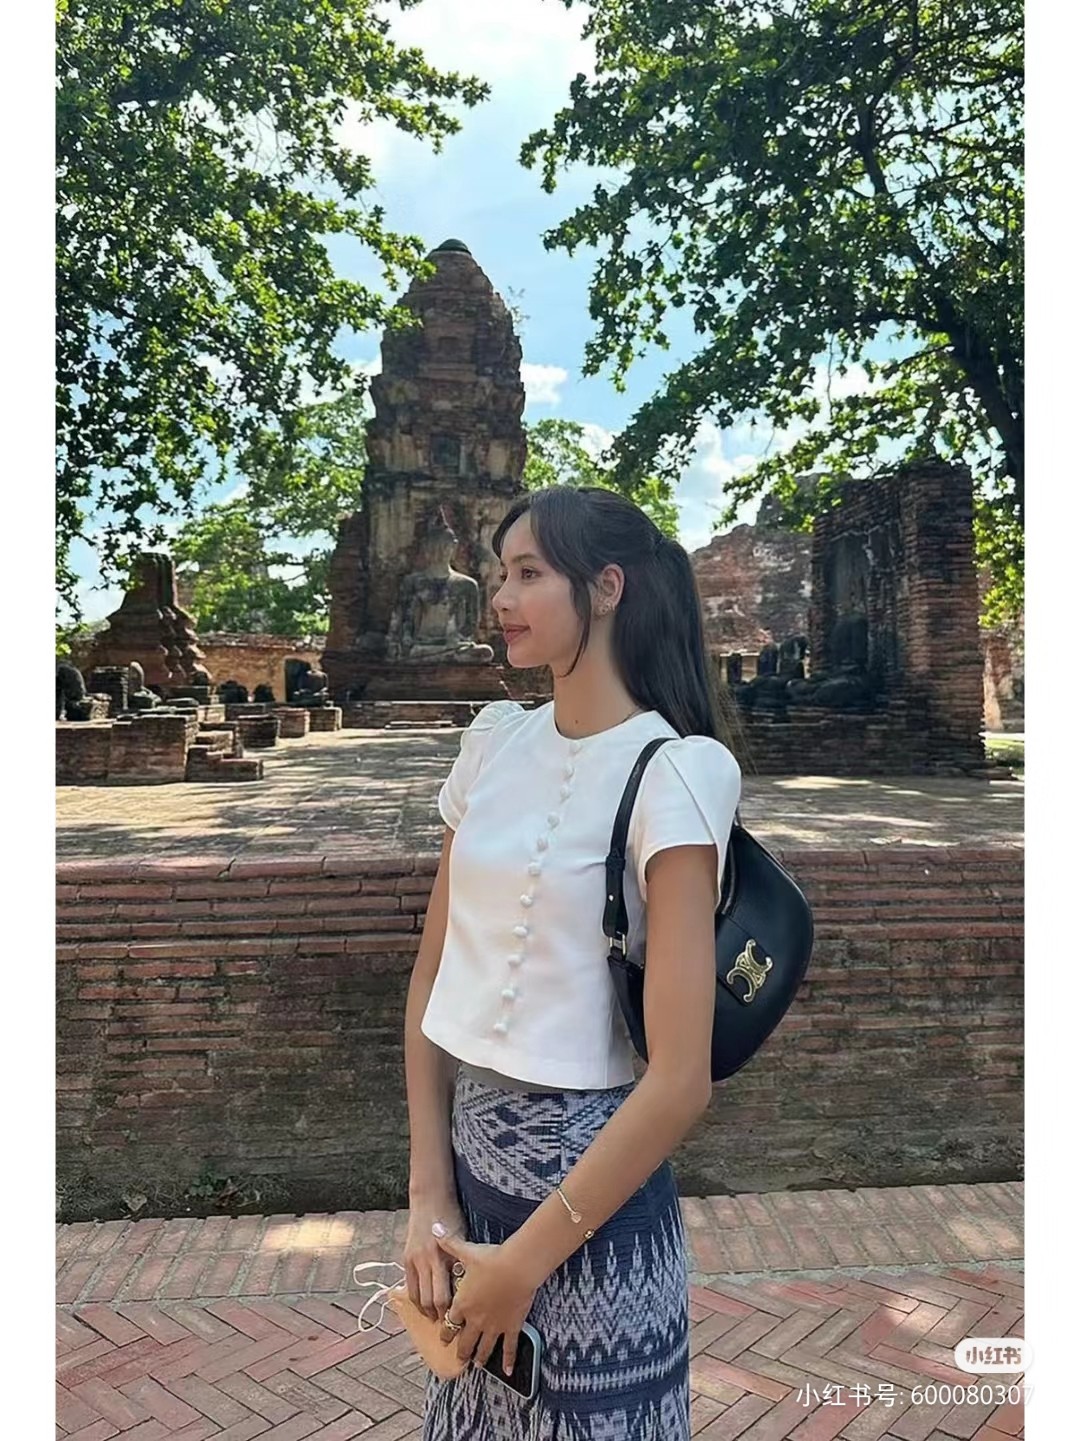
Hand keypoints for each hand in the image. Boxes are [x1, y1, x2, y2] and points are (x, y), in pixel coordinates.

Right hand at [403, 1196, 465, 1322]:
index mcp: (442, 1256)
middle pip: (431, 1299)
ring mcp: (414, 1260)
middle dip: (439, 1316)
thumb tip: (468, 1287)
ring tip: (435, 1319)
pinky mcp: (406, 1259)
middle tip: (449, 1326)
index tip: (460, 1320)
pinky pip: (409, 1286)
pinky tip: (423, 1307)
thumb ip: (461, 1262)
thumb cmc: (451, 1216)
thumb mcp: (462, 1237)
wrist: (429, 1199)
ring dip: (426, 1311)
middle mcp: (426, 1261)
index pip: (446, 1294)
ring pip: (418, 1297)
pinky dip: (416, 1299)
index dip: (452, 1312)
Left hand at [435, 1232, 538, 1377]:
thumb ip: (449, 1243)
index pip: (450, 1321)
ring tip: (477, 1365)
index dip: (445, 1330)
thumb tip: (434, 1228)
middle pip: (465, 1340)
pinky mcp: (511, 1327)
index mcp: (462, 1303)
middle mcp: (475, 1319)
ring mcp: (493, 1325)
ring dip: (479, 1357)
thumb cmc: (491, 1259)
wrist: (516, 1267)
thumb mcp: (466, 1251)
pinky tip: (507, 1371)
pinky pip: (509, 1348)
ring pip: (484, 1347)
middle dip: (461, 1350)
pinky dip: (508, 1360)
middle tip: (458, 1358)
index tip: (443, 1336)